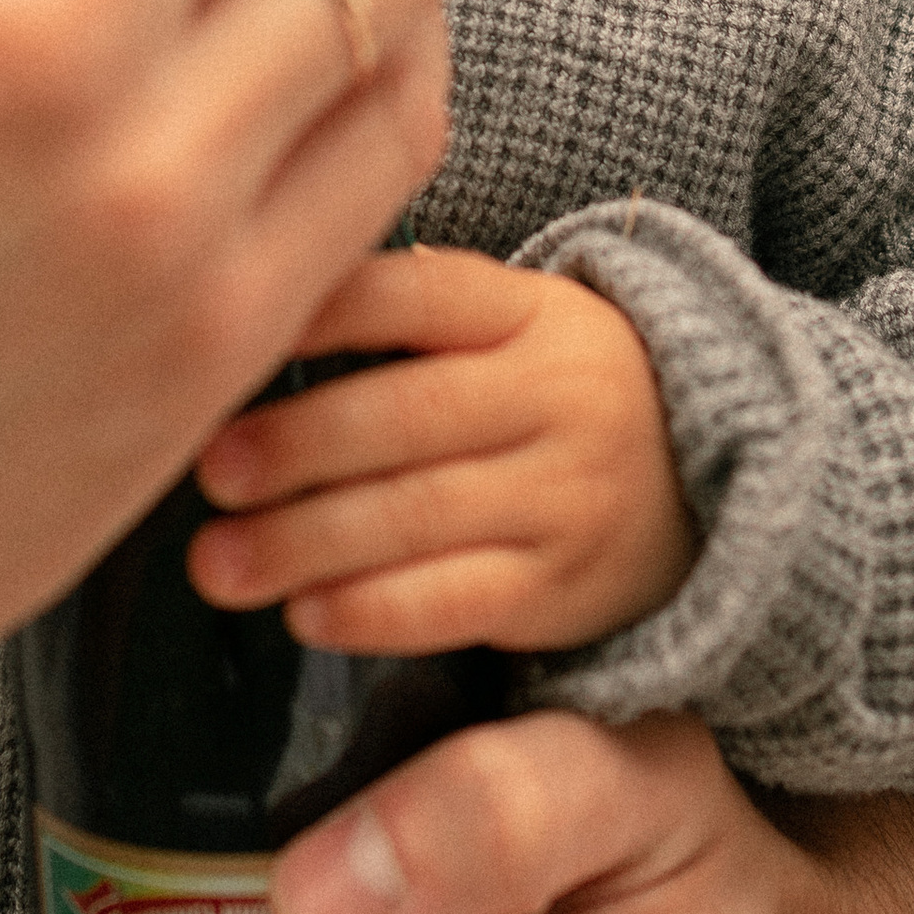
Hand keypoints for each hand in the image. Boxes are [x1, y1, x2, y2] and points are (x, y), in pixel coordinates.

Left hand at [187, 252, 693, 650]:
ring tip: (218, 563)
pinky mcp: (559, 588)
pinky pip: (458, 602)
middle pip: (411, 416)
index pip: (418, 298)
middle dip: (300, 445)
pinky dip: (374, 612)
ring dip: (308, 542)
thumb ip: (403, 312)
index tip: (239, 335)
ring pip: (424, 517)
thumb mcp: (508, 323)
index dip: (327, 313)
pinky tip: (305, 615)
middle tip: (211, 469)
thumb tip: (255, 316)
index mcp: (527, 312)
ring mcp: (565, 496)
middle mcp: (554, 397)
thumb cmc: (545, 392)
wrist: (702, 479)